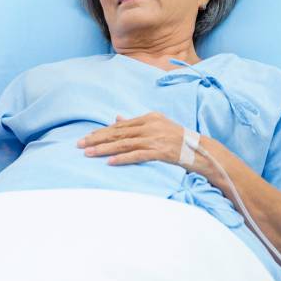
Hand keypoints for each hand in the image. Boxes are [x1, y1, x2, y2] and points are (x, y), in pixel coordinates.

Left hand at [76, 112, 193, 167]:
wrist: (201, 150)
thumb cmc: (178, 139)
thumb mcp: (157, 125)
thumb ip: (136, 123)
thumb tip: (116, 118)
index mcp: (149, 118)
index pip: (120, 125)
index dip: (102, 131)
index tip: (87, 137)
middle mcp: (150, 126)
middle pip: (118, 133)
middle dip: (97, 139)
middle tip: (80, 144)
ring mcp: (156, 139)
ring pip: (124, 144)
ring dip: (104, 149)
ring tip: (88, 153)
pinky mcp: (161, 151)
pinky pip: (138, 155)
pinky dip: (122, 158)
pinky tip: (110, 162)